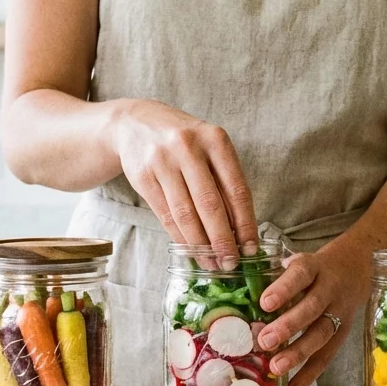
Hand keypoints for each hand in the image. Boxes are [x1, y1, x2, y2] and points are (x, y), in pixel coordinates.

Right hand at [111, 99, 258, 266]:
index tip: (251, 247)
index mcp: (215, 140)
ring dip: (200, 244)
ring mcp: (162, 161)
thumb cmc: (183, 141)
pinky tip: (190, 250)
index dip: (245, 223)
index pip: (236, 189)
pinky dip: (179, 236)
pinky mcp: (143, 176)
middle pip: (210, 204)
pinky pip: (165, 214)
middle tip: (230, 263)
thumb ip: (224, 181)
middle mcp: (188, 148)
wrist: (136, 122)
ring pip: (185, 213)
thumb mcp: (209, 147)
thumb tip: (240, 230)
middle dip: (222, 239)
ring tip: (211, 262)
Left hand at [255, 248, 368, 385]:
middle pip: (312, 308)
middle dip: (288, 326)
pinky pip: (327, 355)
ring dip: (298, 353)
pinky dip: (310, 374)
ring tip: (276, 367)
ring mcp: (339, 312)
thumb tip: (244, 305)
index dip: (284, 289)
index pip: (300, 275)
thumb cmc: (314, 269)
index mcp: (315, 267)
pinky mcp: (343, 332)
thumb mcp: (300, 262)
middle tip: (265, 341)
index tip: (264, 303)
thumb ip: (278, 280)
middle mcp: (330, 289)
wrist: (355, 266)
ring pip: (321, 333)